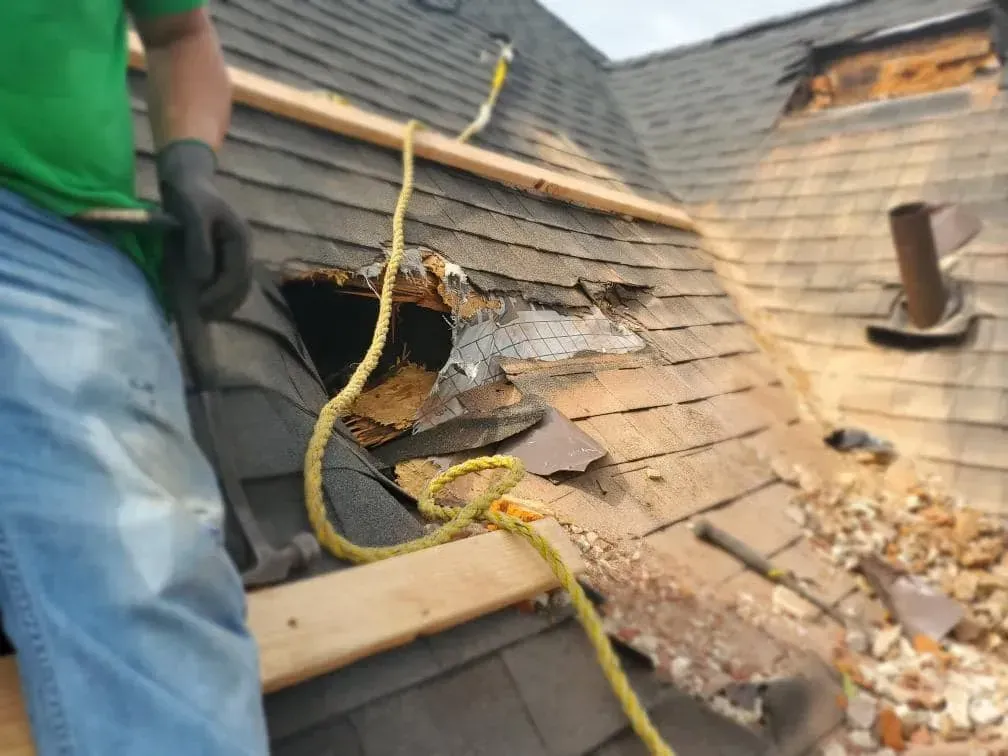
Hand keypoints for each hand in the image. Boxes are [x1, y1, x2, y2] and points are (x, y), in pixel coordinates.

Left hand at [157, 140, 251, 318]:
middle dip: (224, 303)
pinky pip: (230, 282)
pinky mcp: (228, 256)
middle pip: (242, 285)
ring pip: (239, 286)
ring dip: (224, 303)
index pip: (236, 275)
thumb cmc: (189, 195)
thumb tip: (202, 278)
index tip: (200, 306)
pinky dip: (220, 295)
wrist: (188, 180)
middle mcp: (244, 248)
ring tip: (203, 315)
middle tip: (201, 316)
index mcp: (240, 238)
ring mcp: (238, 253)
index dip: (220, 294)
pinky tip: (204, 302)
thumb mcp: (192, 215)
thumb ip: (199, 245)